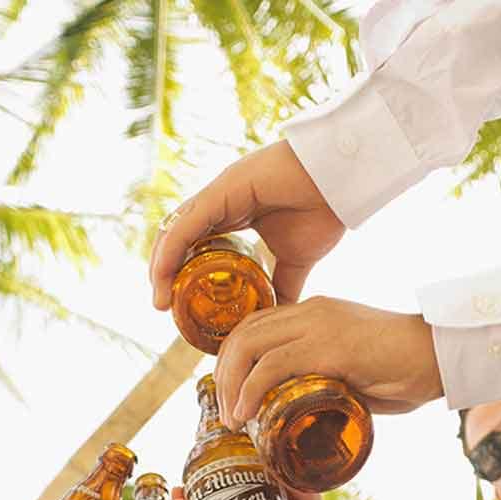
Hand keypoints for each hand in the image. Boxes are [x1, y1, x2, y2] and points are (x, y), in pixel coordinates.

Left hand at [150, 141, 343, 308]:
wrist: (340, 182)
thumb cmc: (323, 210)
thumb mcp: (297, 260)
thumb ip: (283, 285)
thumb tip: (279, 315)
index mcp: (233, 215)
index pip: (193, 245)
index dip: (180, 272)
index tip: (176, 304)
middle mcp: (219, 203)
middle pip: (177, 239)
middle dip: (165, 272)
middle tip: (163, 305)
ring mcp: (218, 195)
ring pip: (175, 231)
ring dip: (161, 265)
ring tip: (160, 298)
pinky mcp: (221, 191)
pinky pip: (186, 224)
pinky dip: (171, 250)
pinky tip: (164, 275)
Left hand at [214, 296, 441, 430]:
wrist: (442, 354)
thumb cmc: (410, 369)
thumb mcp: (358, 371)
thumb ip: (332, 382)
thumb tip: (313, 412)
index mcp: (316, 312)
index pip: (257, 325)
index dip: (234, 358)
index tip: (230, 392)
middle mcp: (311, 311)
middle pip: (244, 333)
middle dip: (224, 374)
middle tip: (226, 411)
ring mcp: (318, 326)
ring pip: (248, 346)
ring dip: (230, 386)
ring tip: (233, 419)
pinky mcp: (328, 347)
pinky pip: (271, 366)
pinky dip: (249, 391)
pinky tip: (244, 414)